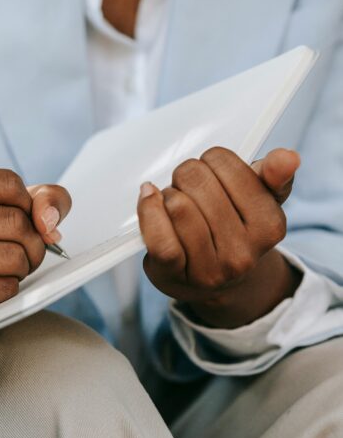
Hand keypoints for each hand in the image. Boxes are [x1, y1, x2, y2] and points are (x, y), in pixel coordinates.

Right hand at [0, 167, 70, 353]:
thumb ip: (43, 198)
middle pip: (13, 221)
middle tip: (25, 250)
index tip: (21, 217)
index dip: (28, 205)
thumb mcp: (2, 204)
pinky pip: (0, 289)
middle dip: (33, 241)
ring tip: (10, 267)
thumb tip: (48, 221)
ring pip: (10, 257)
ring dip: (23, 267)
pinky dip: (9, 289)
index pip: (8, 183)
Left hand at [137, 147, 301, 328]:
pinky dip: (149, 212)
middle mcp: (243, 252)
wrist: (214, 280)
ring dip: (168, 195)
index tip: (213, 173)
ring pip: (177, 205)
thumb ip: (275, 175)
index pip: (224, 163)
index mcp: (269, 226)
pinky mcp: (174, 275)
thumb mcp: (261, 200)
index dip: (211, 160)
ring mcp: (208, 268)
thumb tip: (288, 158)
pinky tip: (150, 200)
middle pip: (195, 180)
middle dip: (187, 177)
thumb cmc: (233, 229)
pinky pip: (159, 238)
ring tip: (175, 204)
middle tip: (191, 190)